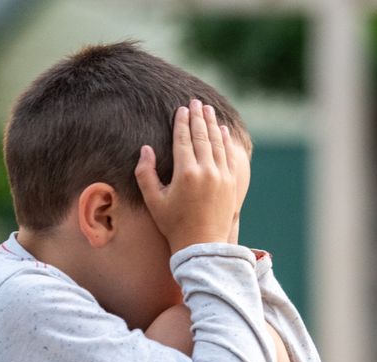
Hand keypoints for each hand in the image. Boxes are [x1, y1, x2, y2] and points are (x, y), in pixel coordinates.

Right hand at [136, 99, 239, 252]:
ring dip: (212, 124)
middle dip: (198, 117)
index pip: (183, 140)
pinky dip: (225, 141)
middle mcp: (206, 171)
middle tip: (196, 102)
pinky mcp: (231, 183)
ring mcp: (221, 177)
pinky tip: (223, 131)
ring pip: (217, 143)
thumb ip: (145, 173)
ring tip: (208, 110)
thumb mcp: (153, 200)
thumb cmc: (174, 224)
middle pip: (202, 136)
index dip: (182, 122)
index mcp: (186, 173)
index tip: (181, 109)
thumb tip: (145, 148)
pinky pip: (228, 156)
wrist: (203, 245)